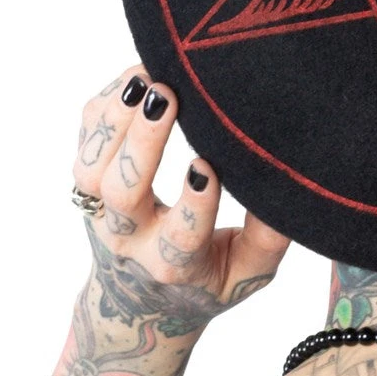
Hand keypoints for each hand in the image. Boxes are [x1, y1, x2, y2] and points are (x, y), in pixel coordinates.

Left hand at [73, 66, 289, 337]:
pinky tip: (138, 76)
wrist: (139, 299)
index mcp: (175, 265)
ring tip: (145, 79)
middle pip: (121, 194)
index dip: (193, 204)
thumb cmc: (208, 277)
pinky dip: (108, 102)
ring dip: (116, 120)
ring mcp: (101, 210)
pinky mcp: (89, 182)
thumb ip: (271, 234)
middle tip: (167, 97)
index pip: (179, 239)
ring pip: (91, 168)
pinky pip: (86, 135)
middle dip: (142, 143)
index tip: (206, 166)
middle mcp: (130, 238)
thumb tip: (290, 180)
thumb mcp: (249, 271)